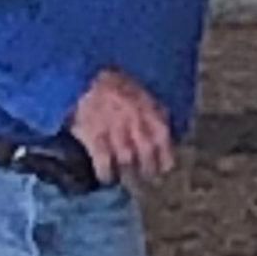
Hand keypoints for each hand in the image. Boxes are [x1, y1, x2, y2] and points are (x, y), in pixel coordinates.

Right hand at [68, 67, 174, 184]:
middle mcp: (137, 125)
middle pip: (147, 159)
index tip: (161, 170)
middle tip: (142, 178)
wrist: (87, 77)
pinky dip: (106, 174)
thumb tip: (169, 137)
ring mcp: (115, 132)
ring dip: (128, 175)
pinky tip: (106, 177)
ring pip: (127, 162)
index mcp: (153, 115)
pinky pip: (103, 163)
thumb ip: (157, 115)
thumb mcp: (145, 95)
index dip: (164, 162)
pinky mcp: (95, 137)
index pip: (164, 146)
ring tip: (125, 179)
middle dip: (147, 171)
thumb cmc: (119, 87)